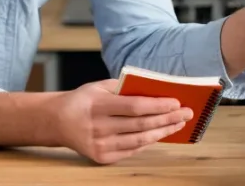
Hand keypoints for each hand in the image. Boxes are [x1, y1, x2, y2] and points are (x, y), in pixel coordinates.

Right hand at [53, 78, 192, 163]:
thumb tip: (155, 89)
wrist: (57, 122)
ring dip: (163, 132)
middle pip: (141, 125)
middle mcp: (99, 127)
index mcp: (98, 105)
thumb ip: (125, 87)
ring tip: (178, 124)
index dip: (158, 105)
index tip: (176, 102)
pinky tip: (160, 134)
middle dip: (167, 119)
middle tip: (186, 113)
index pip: (135, 106)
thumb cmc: (83, 100)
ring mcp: (100, 145)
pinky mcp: (102, 157)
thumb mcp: (99, 86)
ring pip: (139, 140)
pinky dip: (148, 142)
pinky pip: (132, 150)